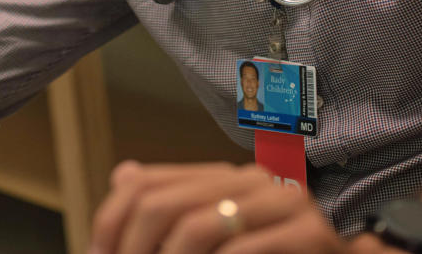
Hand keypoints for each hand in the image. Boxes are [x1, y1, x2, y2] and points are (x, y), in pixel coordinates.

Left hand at [89, 161, 389, 253]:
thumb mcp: (222, 235)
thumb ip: (177, 206)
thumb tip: (122, 175)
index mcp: (226, 176)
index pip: (146, 185)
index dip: (111, 223)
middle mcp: (252, 179)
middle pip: (161, 205)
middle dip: (133, 251)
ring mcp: (284, 202)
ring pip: (196, 227)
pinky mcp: (310, 231)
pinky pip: (243, 250)